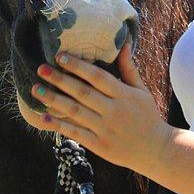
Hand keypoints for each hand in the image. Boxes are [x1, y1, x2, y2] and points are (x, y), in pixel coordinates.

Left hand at [28, 43, 172, 174]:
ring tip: (37, 89)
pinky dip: (59, 125)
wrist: (156, 149)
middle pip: (82, 93)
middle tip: (41, 69)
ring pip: (75, 112)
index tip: (60, 56)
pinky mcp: (99, 145)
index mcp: (123, 94)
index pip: (97, 77)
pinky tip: (44, 116)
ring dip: (54, 100)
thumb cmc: (147, 116)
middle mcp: (113, 110)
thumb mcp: (142, 91)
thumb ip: (129, 68)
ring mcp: (105, 129)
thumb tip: (123, 44)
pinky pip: (75, 133)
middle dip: (60, 80)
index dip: (78, 66)